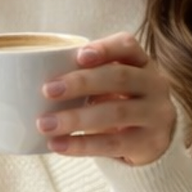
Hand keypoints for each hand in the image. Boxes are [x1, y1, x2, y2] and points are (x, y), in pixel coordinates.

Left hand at [36, 32, 175, 165]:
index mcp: (142, 63)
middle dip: (81, 82)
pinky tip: (58, 144)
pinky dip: (82, 144)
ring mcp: (156, 114)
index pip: (127, 46)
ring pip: (115, 112)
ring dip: (75, 118)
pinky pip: (113, 143)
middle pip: (119, 77)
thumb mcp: (113, 84)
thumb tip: (34, 77)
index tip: (78, 56)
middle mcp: (154, 85)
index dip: (104, 48)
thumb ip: (89, 75)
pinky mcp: (150, 143)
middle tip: (47, 90)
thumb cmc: (121, 103)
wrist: (152, 140)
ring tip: (44, 124)